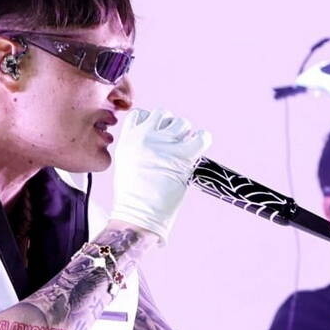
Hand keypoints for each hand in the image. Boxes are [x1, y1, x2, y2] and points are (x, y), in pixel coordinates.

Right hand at [108, 108, 212, 244]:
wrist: (138, 214)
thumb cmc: (132, 197)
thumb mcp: (125, 164)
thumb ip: (137, 147)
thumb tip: (157, 141)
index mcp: (128, 139)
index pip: (140, 114)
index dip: (151, 122)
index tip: (157, 135)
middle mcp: (145, 137)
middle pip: (163, 114)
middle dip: (171, 127)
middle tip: (174, 145)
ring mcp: (163, 145)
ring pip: (182, 123)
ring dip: (186, 134)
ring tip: (184, 150)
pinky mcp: (181, 157)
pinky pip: (201, 138)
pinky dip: (203, 140)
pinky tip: (199, 148)